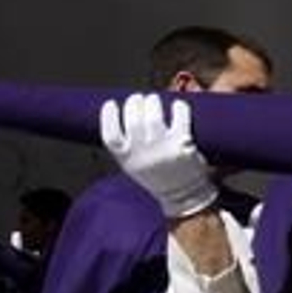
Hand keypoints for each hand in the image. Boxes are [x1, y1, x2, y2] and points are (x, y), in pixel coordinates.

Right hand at [100, 93, 216, 218]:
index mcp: (127, 159)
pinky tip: (177, 105)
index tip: (111, 103)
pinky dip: (179, 108)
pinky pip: (180, 119)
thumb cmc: (156, 174)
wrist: (183, 194)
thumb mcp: (132, 164)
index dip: (108, 117)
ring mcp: (164, 149)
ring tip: (153, 99)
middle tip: (138, 98)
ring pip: (154, 118)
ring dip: (153, 103)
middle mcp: (144, 155)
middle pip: (133, 122)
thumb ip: (125, 143)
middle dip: (134, 103)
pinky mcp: (183, 145)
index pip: (110, 136)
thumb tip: (122, 112)